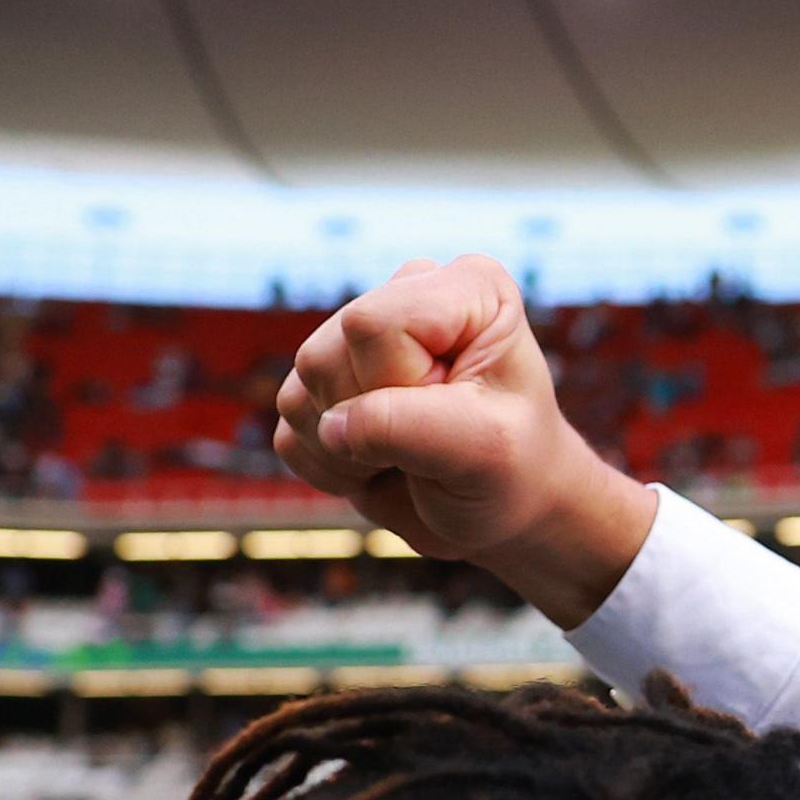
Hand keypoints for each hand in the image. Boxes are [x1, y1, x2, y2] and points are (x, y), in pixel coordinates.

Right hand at [270, 255, 658, 625]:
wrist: (502, 512)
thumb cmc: (512, 471)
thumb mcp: (485, 450)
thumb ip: (406, 426)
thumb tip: (330, 424)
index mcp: (464, 287)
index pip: (373, 324)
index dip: (399, 384)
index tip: (455, 416)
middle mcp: (404, 297)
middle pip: (324, 357)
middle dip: (371, 424)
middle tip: (431, 447)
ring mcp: (354, 341)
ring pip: (296, 393)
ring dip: (347, 453)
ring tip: (409, 458)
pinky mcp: (322, 387)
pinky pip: (287, 429)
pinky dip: (330, 467)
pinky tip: (380, 465)